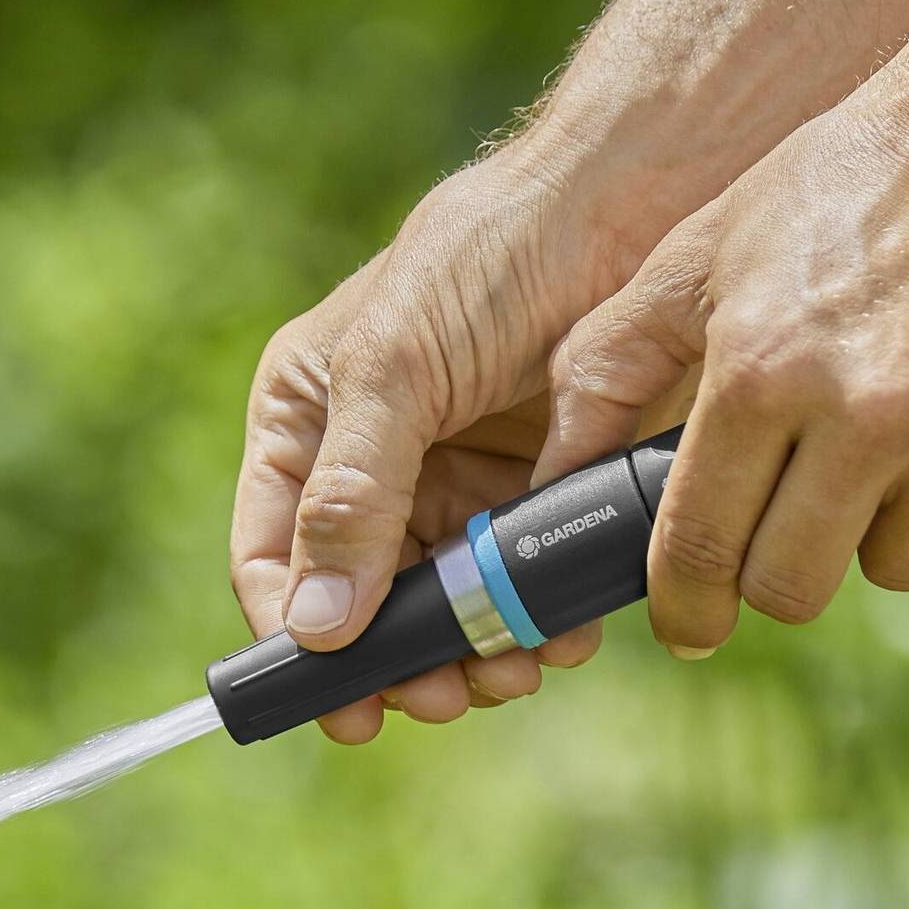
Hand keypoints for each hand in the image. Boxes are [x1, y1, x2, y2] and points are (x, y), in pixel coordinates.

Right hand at [232, 154, 660, 743]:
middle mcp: (373, 461)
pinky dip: (538, 621)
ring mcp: (456, 480)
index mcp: (306, 421)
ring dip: (475, 652)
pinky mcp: (535, 492)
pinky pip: (522, 587)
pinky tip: (563, 635)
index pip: (273, 555)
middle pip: (364, 603)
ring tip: (512, 672)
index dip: (297, 638)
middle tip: (448, 698)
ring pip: (447, 608)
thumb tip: (313, 628)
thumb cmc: (491, 258)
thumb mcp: (398, 368)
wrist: (634, 206)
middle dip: (403, 659)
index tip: (343, 702)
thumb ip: (353, 493)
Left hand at [538, 69, 908, 656]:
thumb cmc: (836, 188)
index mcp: (763, 371)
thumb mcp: (697, 254)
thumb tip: (549, 478)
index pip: (703, 550)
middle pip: (795, 590)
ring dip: (875, 527)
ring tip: (877, 435)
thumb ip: (610, 366)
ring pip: (897, 567)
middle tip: (783, 518)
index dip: (686, 605)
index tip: (689, 620)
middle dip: (776, 569)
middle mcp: (867, 414)